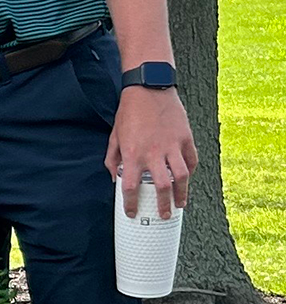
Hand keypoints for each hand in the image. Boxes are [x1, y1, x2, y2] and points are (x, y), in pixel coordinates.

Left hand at [109, 86, 197, 218]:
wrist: (149, 89)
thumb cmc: (129, 112)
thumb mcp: (114, 135)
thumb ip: (112, 158)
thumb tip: (114, 177)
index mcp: (133, 154)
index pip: (131, 187)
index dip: (131, 204)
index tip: (132, 213)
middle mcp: (153, 153)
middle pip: (161, 187)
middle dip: (163, 205)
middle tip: (164, 215)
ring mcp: (172, 146)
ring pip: (181, 177)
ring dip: (182, 193)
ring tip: (180, 203)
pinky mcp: (186, 138)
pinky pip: (192, 160)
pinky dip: (191, 171)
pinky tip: (187, 179)